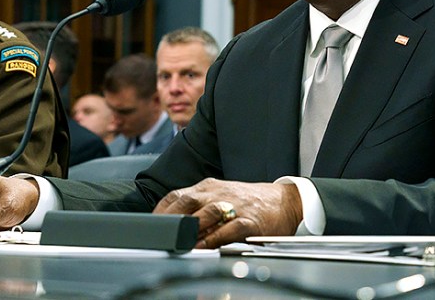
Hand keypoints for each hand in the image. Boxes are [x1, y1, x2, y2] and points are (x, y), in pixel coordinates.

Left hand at [153, 178, 301, 248]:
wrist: (283, 201)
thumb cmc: (248, 202)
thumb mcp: (218, 196)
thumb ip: (196, 206)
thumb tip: (170, 224)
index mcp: (207, 187)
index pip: (176, 195)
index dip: (161, 211)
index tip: (151, 225)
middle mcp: (218, 193)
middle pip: (187, 202)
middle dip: (171, 219)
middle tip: (161, 235)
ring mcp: (234, 206)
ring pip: (207, 214)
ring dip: (191, 229)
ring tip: (180, 243)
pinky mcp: (250, 220)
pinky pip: (230, 228)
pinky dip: (215, 238)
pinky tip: (205, 247)